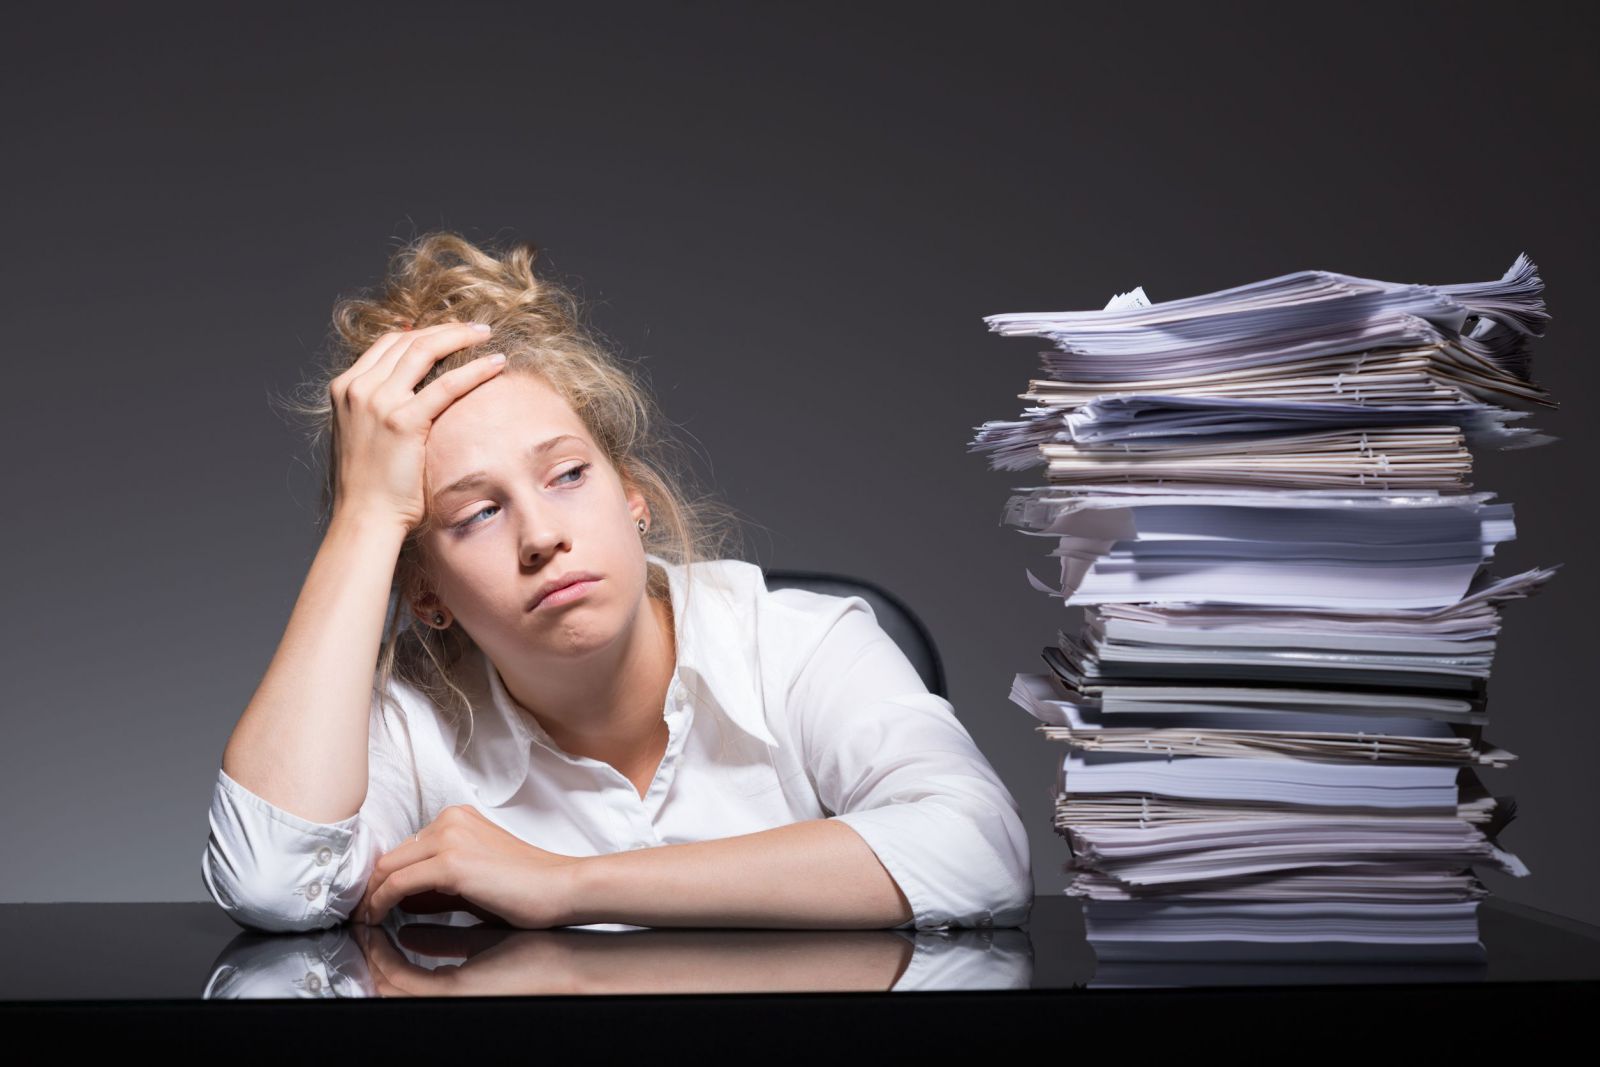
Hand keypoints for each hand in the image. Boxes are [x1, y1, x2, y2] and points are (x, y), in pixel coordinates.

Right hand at [327, 321, 508, 531]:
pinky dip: (474, 370)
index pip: (387, 344)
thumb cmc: (370, 484)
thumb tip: (410, 392)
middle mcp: (358, 388)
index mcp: (345, 388)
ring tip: (486, 335)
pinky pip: (447, 385)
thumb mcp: (364, 434)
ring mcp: (377, 402)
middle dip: (445, 329)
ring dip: (459, 337)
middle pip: (407, 340)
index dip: (421, 332)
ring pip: (424, 351)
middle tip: (475, 328)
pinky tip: (496, 364)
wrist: (364, 516)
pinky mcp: (403, 421)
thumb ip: (379, 407)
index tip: (449, 331)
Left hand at [356, 805, 584, 928]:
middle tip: (360, 914)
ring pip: (387, 868)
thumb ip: (438, 884)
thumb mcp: (474, 880)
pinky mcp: (450, 862)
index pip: (405, 848)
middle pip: (390, 856)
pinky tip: (376, 919)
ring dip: (371, 897)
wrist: (561, 888)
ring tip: (364, 920)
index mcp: (458, 818)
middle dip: (371, 887)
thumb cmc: (526, 888)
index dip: (383, 877)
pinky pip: (397, 884)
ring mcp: (449, 838)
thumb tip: (400, 899)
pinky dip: (380, 903)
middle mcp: (450, 820)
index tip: (371, 902)